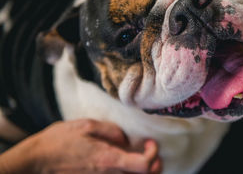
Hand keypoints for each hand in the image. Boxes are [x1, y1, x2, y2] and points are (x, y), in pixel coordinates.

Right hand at [0, 119, 161, 173]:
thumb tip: (126, 139)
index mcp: (108, 160)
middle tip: (150, 152)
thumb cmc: (59, 141)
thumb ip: (112, 131)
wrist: (35, 161)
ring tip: (141, 158)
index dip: (153, 154)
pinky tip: (125, 164)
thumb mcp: (87, 126)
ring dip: (143, 171)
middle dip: (155, 165)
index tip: (149, 143)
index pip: (144, 166)